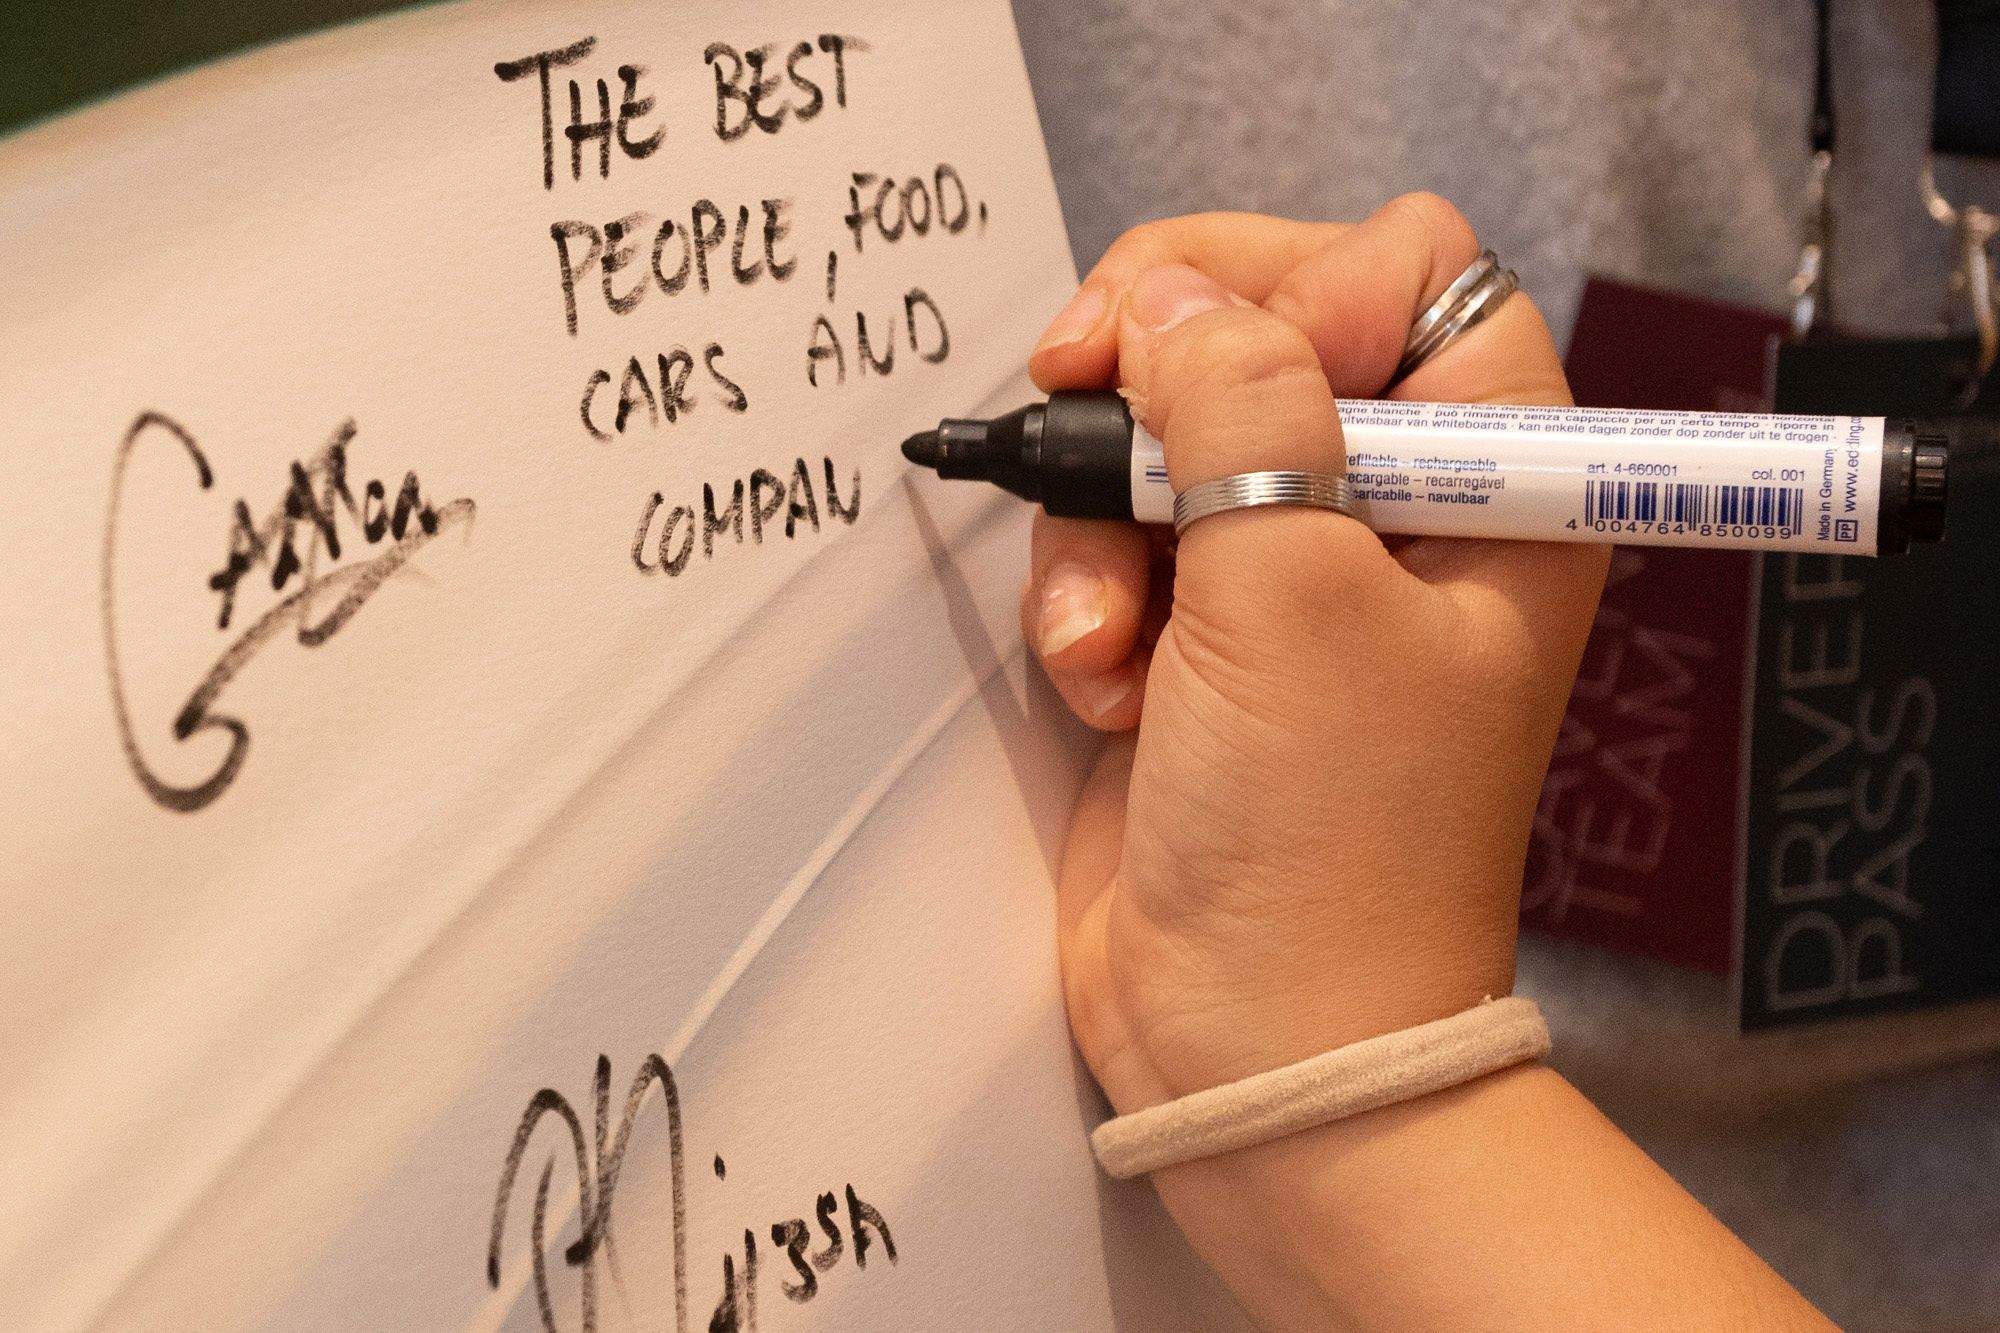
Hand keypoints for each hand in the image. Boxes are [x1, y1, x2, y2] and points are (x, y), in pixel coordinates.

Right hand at [1022, 196, 1609, 1114]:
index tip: (1220, 367)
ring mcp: (1290, 566)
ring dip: (1106, 526)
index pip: (1408, 272)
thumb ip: (1238, 407)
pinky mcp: (1198, 628)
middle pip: (1261, 328)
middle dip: (1158, 384)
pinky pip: (1113, 535)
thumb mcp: (1294, 590)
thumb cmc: (1329, 841)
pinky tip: (1106, 687)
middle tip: (1086, 403)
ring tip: (1115, 646)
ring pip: (1162, 437)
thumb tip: (1172, 300)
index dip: (1302, 291)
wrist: (1257, 1037)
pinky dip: (1087, 600)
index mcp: (1494, 479)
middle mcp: (1399, 505)